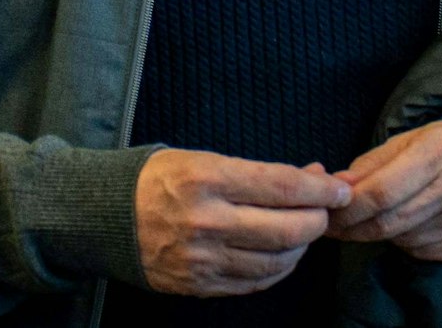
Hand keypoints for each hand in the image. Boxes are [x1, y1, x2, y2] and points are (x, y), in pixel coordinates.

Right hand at [134, 149, 351, 296]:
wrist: (103, 215)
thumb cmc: (154, 178)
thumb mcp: (199, 157)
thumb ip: (255, 171)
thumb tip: (310, 177)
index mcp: (205, 178)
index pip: (280, 186)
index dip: (319, 190)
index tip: (339, 188)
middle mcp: (206, 220)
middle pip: (286, 229)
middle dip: (317, 220)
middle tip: (325, 210)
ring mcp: (203, 258)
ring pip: (277, 261)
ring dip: (301, 246)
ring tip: (303, 230)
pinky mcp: (200, 284)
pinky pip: (255, 281)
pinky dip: (278, 268)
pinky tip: (281, 253)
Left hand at [328, 116, 441, 262]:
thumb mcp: (409, 139)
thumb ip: (371, 164)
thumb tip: (337, 187)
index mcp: (439, 152)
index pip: (382, 192)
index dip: (348, 207)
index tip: (326, 210)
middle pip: (391, 221)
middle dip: (354, 227)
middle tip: (332, 225)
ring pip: (405, 240)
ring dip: (380, 234)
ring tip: (372, 219)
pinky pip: (426, 252)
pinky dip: (406, 242)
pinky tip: (407, 225)